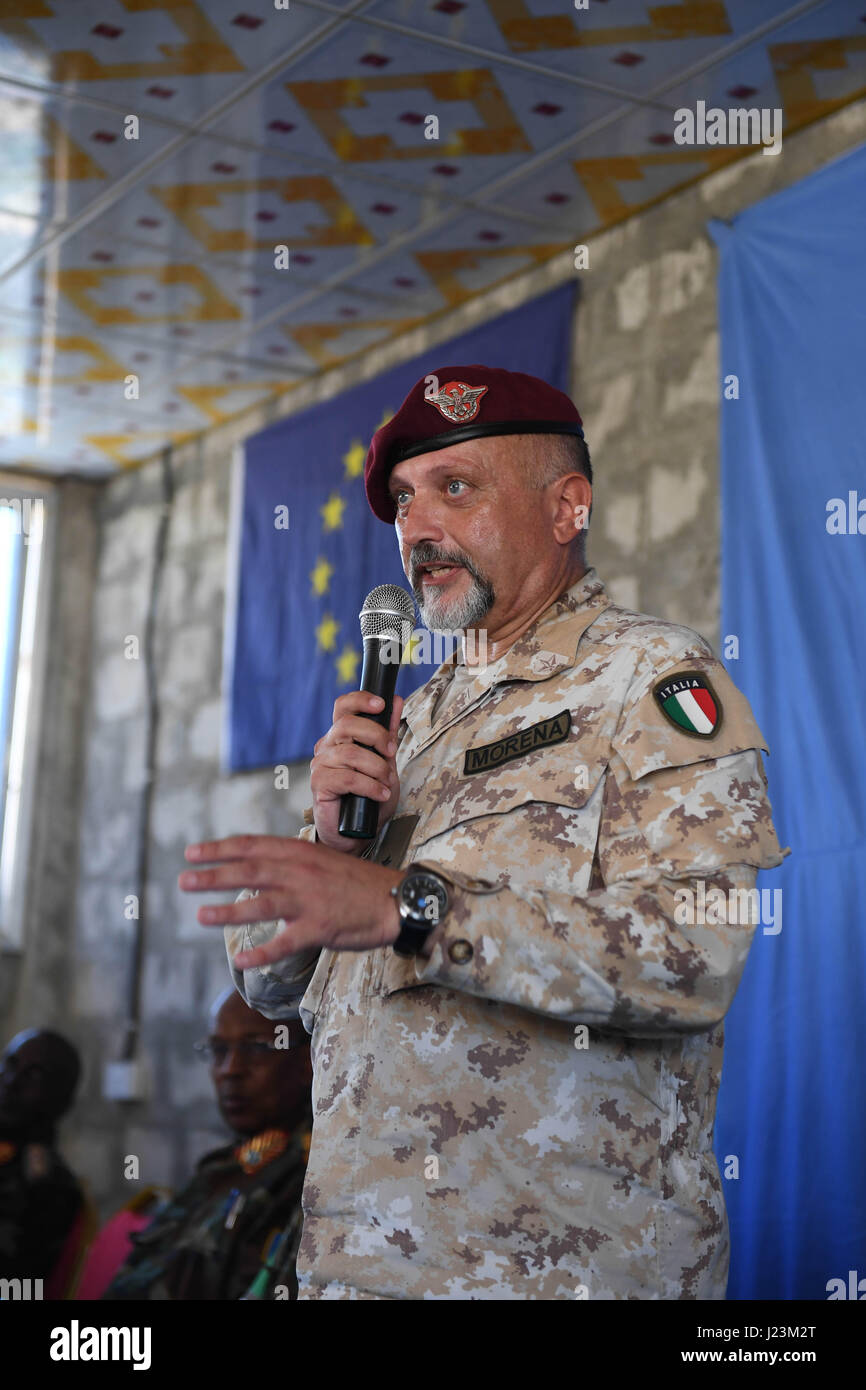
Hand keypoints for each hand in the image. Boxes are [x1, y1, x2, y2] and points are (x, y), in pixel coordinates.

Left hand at [179, 835, 403, 967]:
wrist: (395, 900)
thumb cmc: (357, 882)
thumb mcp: (321, 860)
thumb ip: (289, 862)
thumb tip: (255, 867)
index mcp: (300, 852)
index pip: (251, 846)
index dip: (219, 849)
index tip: (192, 853)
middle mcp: (301, 872)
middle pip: (249, 871)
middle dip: (213, 875)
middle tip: (183, 880)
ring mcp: (310, 900)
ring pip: (261, 904)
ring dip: (228, 910)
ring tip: (200, 914)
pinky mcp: (320, 928)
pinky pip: (285, 943)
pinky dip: (261, 952)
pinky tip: (240, 959)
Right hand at [310, 690, 403, 852]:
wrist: (355, 833)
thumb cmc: (368, 799)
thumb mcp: (386, 763)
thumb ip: (388, 734)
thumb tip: (396, 701)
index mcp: (340, 737)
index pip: (343, 706)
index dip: (361, 700)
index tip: (382, 704)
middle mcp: (327, 747)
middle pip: (347, 724)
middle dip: (377, 735)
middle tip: (392, 752)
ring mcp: (321, 765)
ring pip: (351, 753)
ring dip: (377, 768)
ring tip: (386, 783)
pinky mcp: (319, 784)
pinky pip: (348, 778)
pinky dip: (370, 785)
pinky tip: (380, 793)